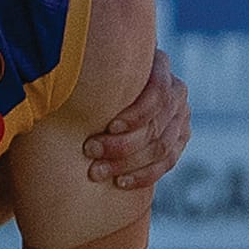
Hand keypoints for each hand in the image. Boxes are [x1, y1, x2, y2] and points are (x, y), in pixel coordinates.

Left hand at [84, 47, 189, 189]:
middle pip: (156, 125)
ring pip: (161, 148)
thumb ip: (93, 70)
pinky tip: (119, 182)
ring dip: (127, 163)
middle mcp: (176, 91)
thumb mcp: (95, 69)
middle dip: (122, 144)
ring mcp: (181, 117)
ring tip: (97, 171)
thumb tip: (68, 74)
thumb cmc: (94, 79)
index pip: (158, 92)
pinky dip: (143, 176)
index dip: (136, 114)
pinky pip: (167, 163)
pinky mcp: (179, 139)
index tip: (109, 126)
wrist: (108, 96)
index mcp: (160, 66)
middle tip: (89, 151)